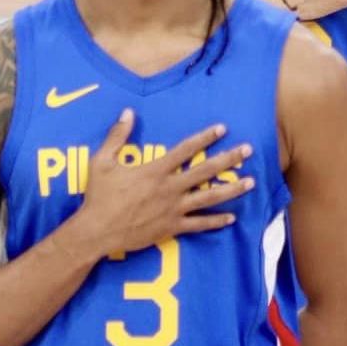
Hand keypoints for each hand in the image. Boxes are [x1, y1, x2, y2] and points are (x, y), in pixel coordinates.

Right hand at [74, 111, 252, 258]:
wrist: (95, 233)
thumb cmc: (98, 197)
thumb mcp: (102, 162)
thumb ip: (117, 136)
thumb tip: (127, 112)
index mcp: (155, 170)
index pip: (186, 149)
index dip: (205, 137)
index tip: (223, 128)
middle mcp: (169, 188)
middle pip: (205, 171)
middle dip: (229, 159)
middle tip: (249, 150)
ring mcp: (172, 209)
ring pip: (209, 198)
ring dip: (231, 189)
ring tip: (251, 182)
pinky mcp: (171, 228)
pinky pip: (198, 225)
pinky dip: (216, 222)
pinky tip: (232, 217)